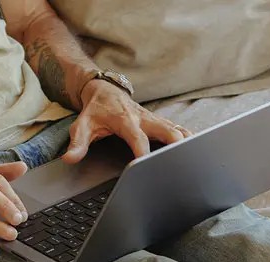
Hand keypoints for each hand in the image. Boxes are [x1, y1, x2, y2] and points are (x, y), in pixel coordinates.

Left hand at [62, 80, 192, 162]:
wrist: (104, 90)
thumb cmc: (95, 110)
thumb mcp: (81, 126)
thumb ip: (77, 143)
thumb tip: (70, 159)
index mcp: (125, 120)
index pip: (137, 138)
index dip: (142, 151)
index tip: (146, 164)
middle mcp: (143, 118)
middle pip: (166, 130)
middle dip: (176, 144)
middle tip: (185, 160)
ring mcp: (153, 120)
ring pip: (176, 129)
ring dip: (187, 142)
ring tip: (200, 156)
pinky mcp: (159, 122)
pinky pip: (177, 129)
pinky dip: (188, 138)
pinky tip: (199, 149)